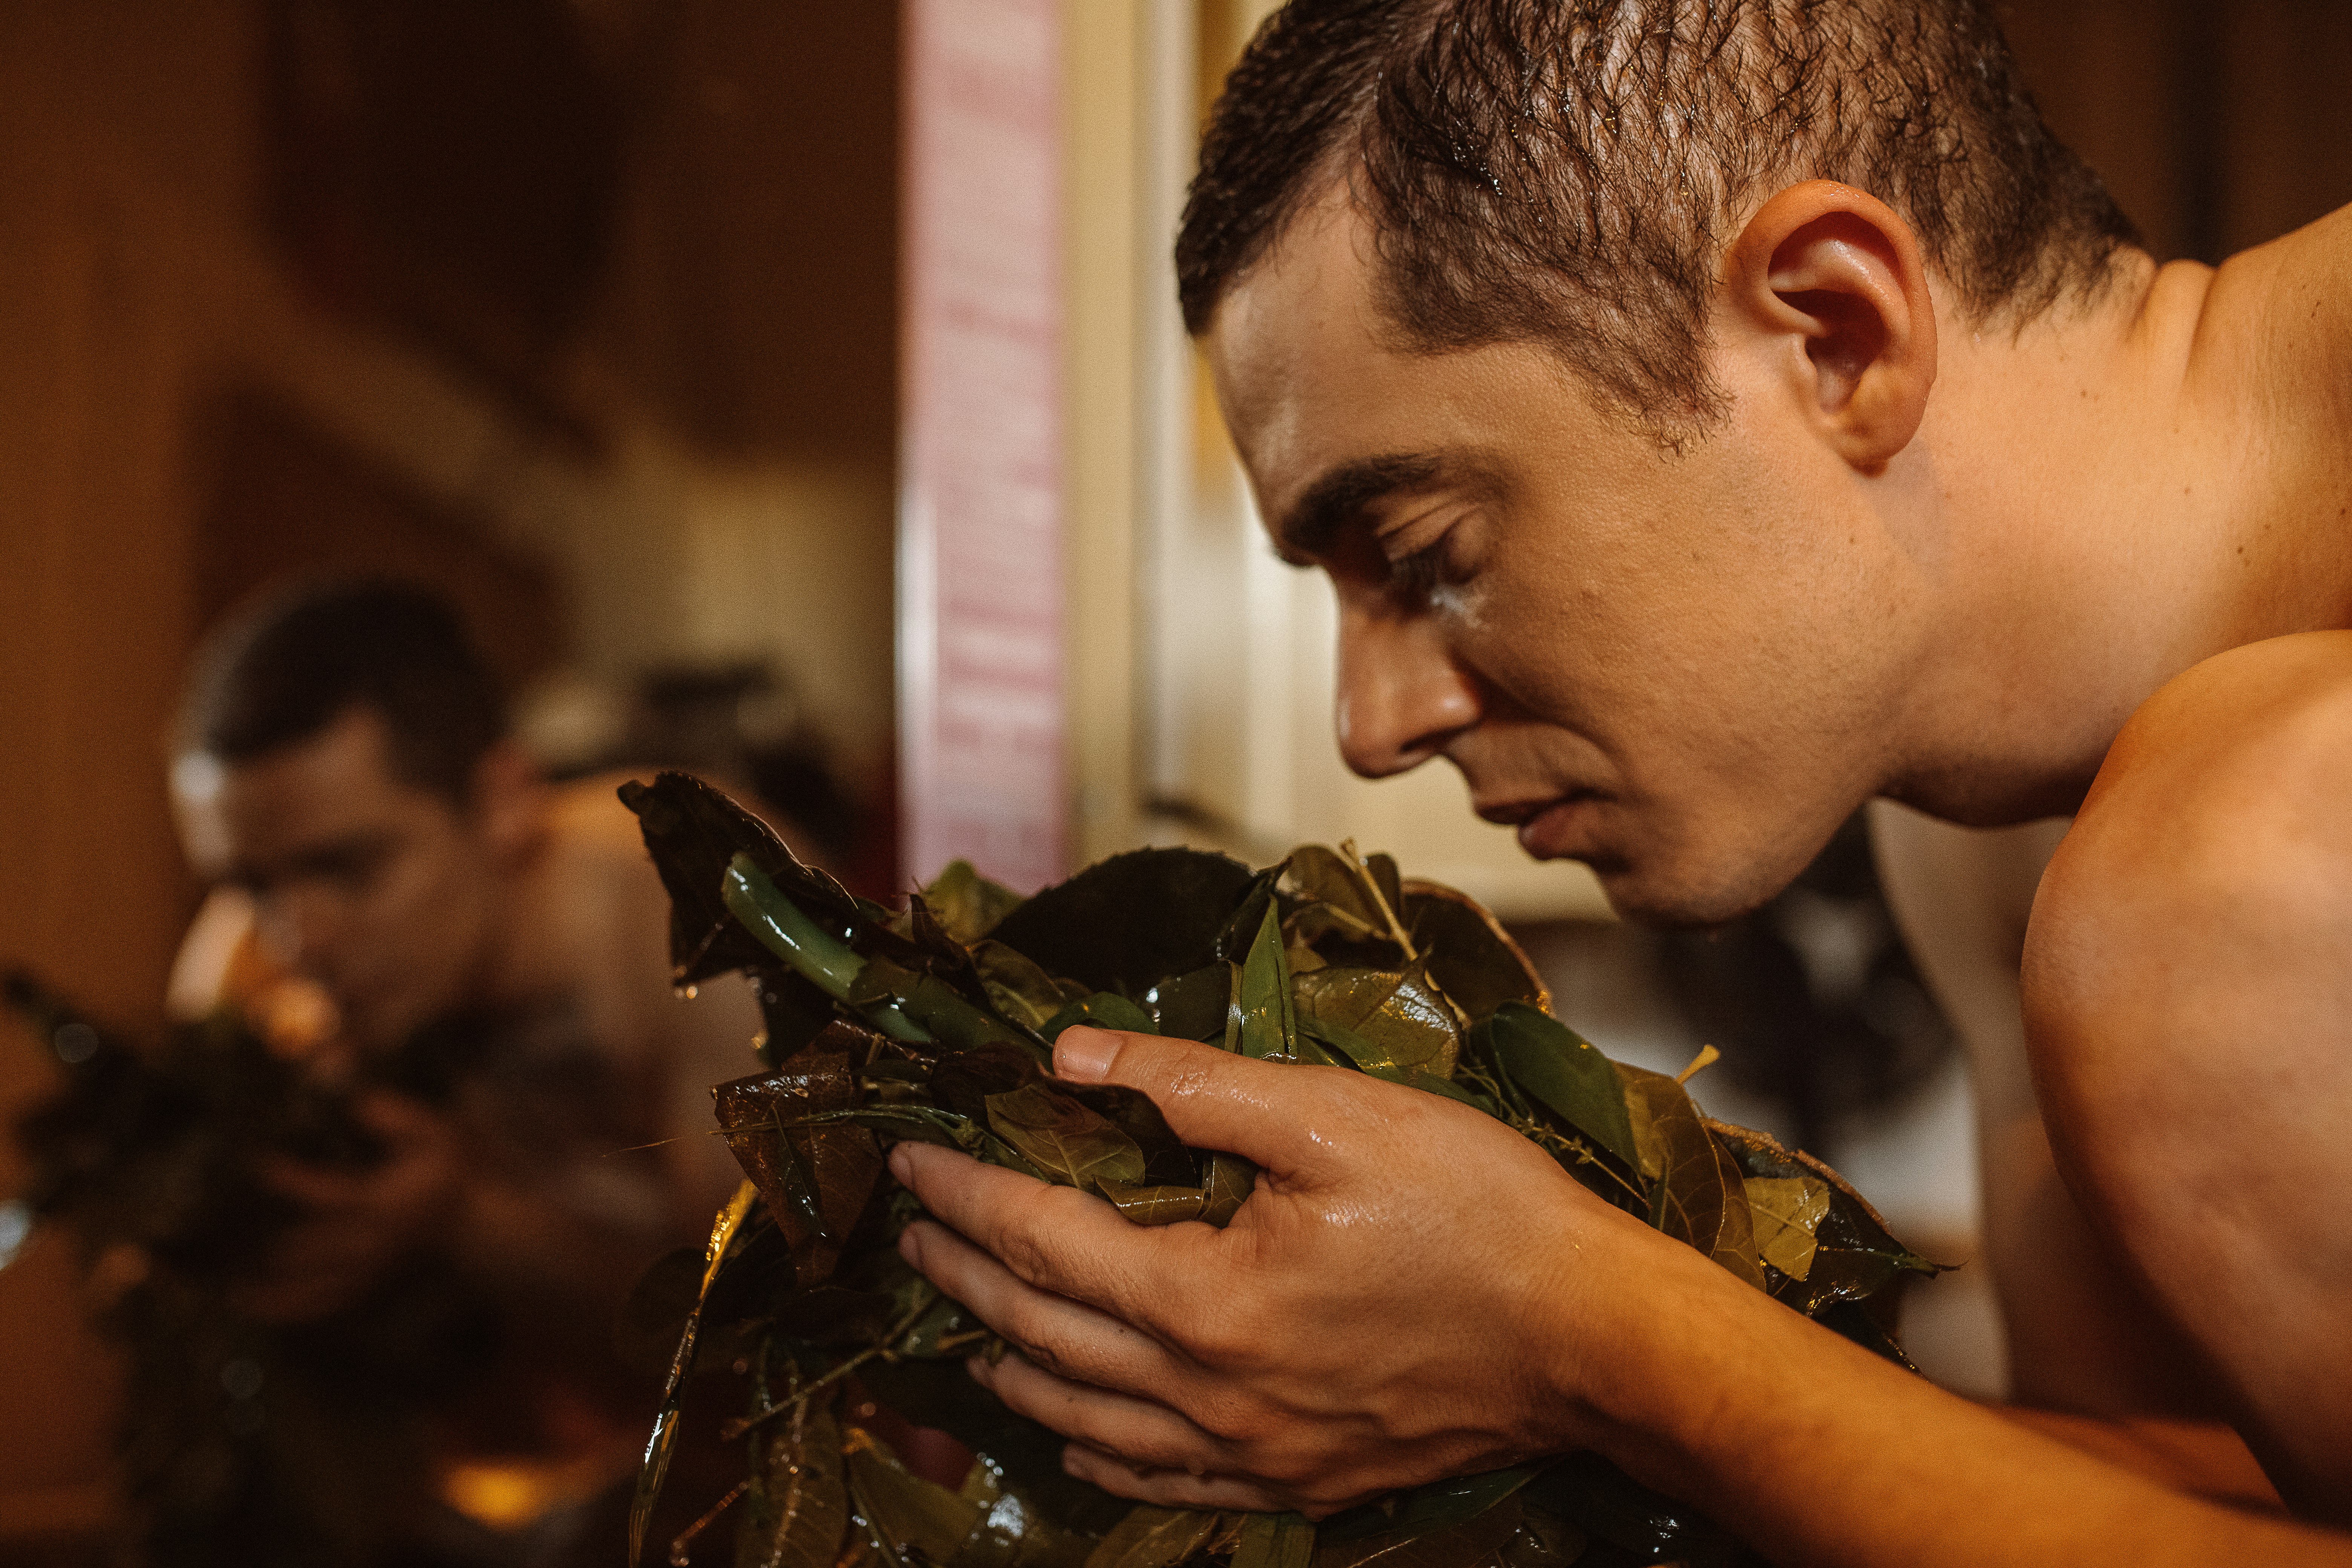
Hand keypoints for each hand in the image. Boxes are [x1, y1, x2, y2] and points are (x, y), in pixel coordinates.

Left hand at [235, 1092, 464, 1323]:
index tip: (260, 1164)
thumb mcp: (434, 1133)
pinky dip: (304, 1310)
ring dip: (282, 1293)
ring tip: (239, 1298)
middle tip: (228, 1248)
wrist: (473, 1215)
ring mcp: (373, 1265)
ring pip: (323, 1286)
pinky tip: (273, 1313)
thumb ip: (400, 1119)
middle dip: (281, 1250)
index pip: (332, 1192)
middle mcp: (374, 1239)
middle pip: (320, 1251)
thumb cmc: (450, 1169)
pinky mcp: (372, 1278)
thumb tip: (360, 1103)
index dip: (295, 1180)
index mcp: (384, 1201)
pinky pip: (335, 1300)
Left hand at [891, 1027, 1682, 1514]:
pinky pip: (1159, 1481)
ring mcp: (1251, 1452)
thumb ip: (1191, 1084)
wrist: (1594, 1339)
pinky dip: (1094, 1451)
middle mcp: (1209, 1394)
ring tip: (966, 1328)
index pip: (1041, 1238)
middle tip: (909, 1233)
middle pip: (1043, 1329)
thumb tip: (1072, 1057)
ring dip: (1013, 1364)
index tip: (911, 1161)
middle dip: (962, 1274)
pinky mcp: (1297, 1479)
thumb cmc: (1477, 1211)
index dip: (965, 1194)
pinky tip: (1071, 1431)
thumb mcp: (1337, 1114)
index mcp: (1206, 1299)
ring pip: (1086, 1418)